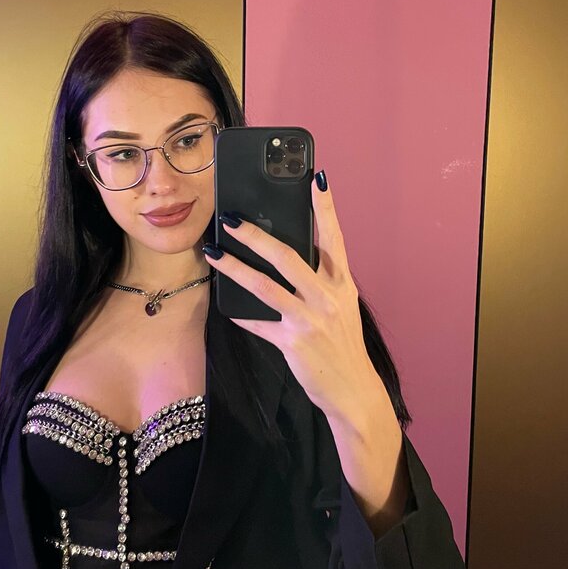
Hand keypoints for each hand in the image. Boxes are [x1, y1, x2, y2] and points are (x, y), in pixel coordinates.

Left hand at [203, 172, 383, 423]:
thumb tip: (287, 255)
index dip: (325, 207)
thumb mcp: (341, 307)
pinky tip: (224, 305)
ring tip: (213, 252)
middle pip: (288, 256)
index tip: (316, 177)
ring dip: (235, 268)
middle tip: (231, 219)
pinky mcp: (293, 343)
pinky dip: (240, 314)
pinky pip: (259, 323)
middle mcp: (328, 297)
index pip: (334, 237)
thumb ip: (319, 282)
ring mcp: (310, 320)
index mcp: (342, 284)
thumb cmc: (343, 345)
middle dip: (256, 235)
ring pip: (265, 286)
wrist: (354, 391)